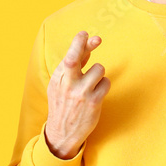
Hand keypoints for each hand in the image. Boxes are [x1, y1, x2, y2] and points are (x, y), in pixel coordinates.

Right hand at [44, 31, 110, 159]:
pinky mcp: (93, 102)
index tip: (85, 34)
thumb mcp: (61, 85)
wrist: (61, 132)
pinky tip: (97, 93)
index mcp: (59, 78)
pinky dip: (104, 85)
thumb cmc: (63, 104)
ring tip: (93, 83)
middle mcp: (68, 84)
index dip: (78, 42)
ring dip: (99, 74)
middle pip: (75, 58)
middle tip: (96, 39)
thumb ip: (74, 66)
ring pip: (99, 69)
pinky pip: (106, 83)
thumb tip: (88, 46)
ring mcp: (81, 93)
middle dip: (85, 45)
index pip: (68, 55)